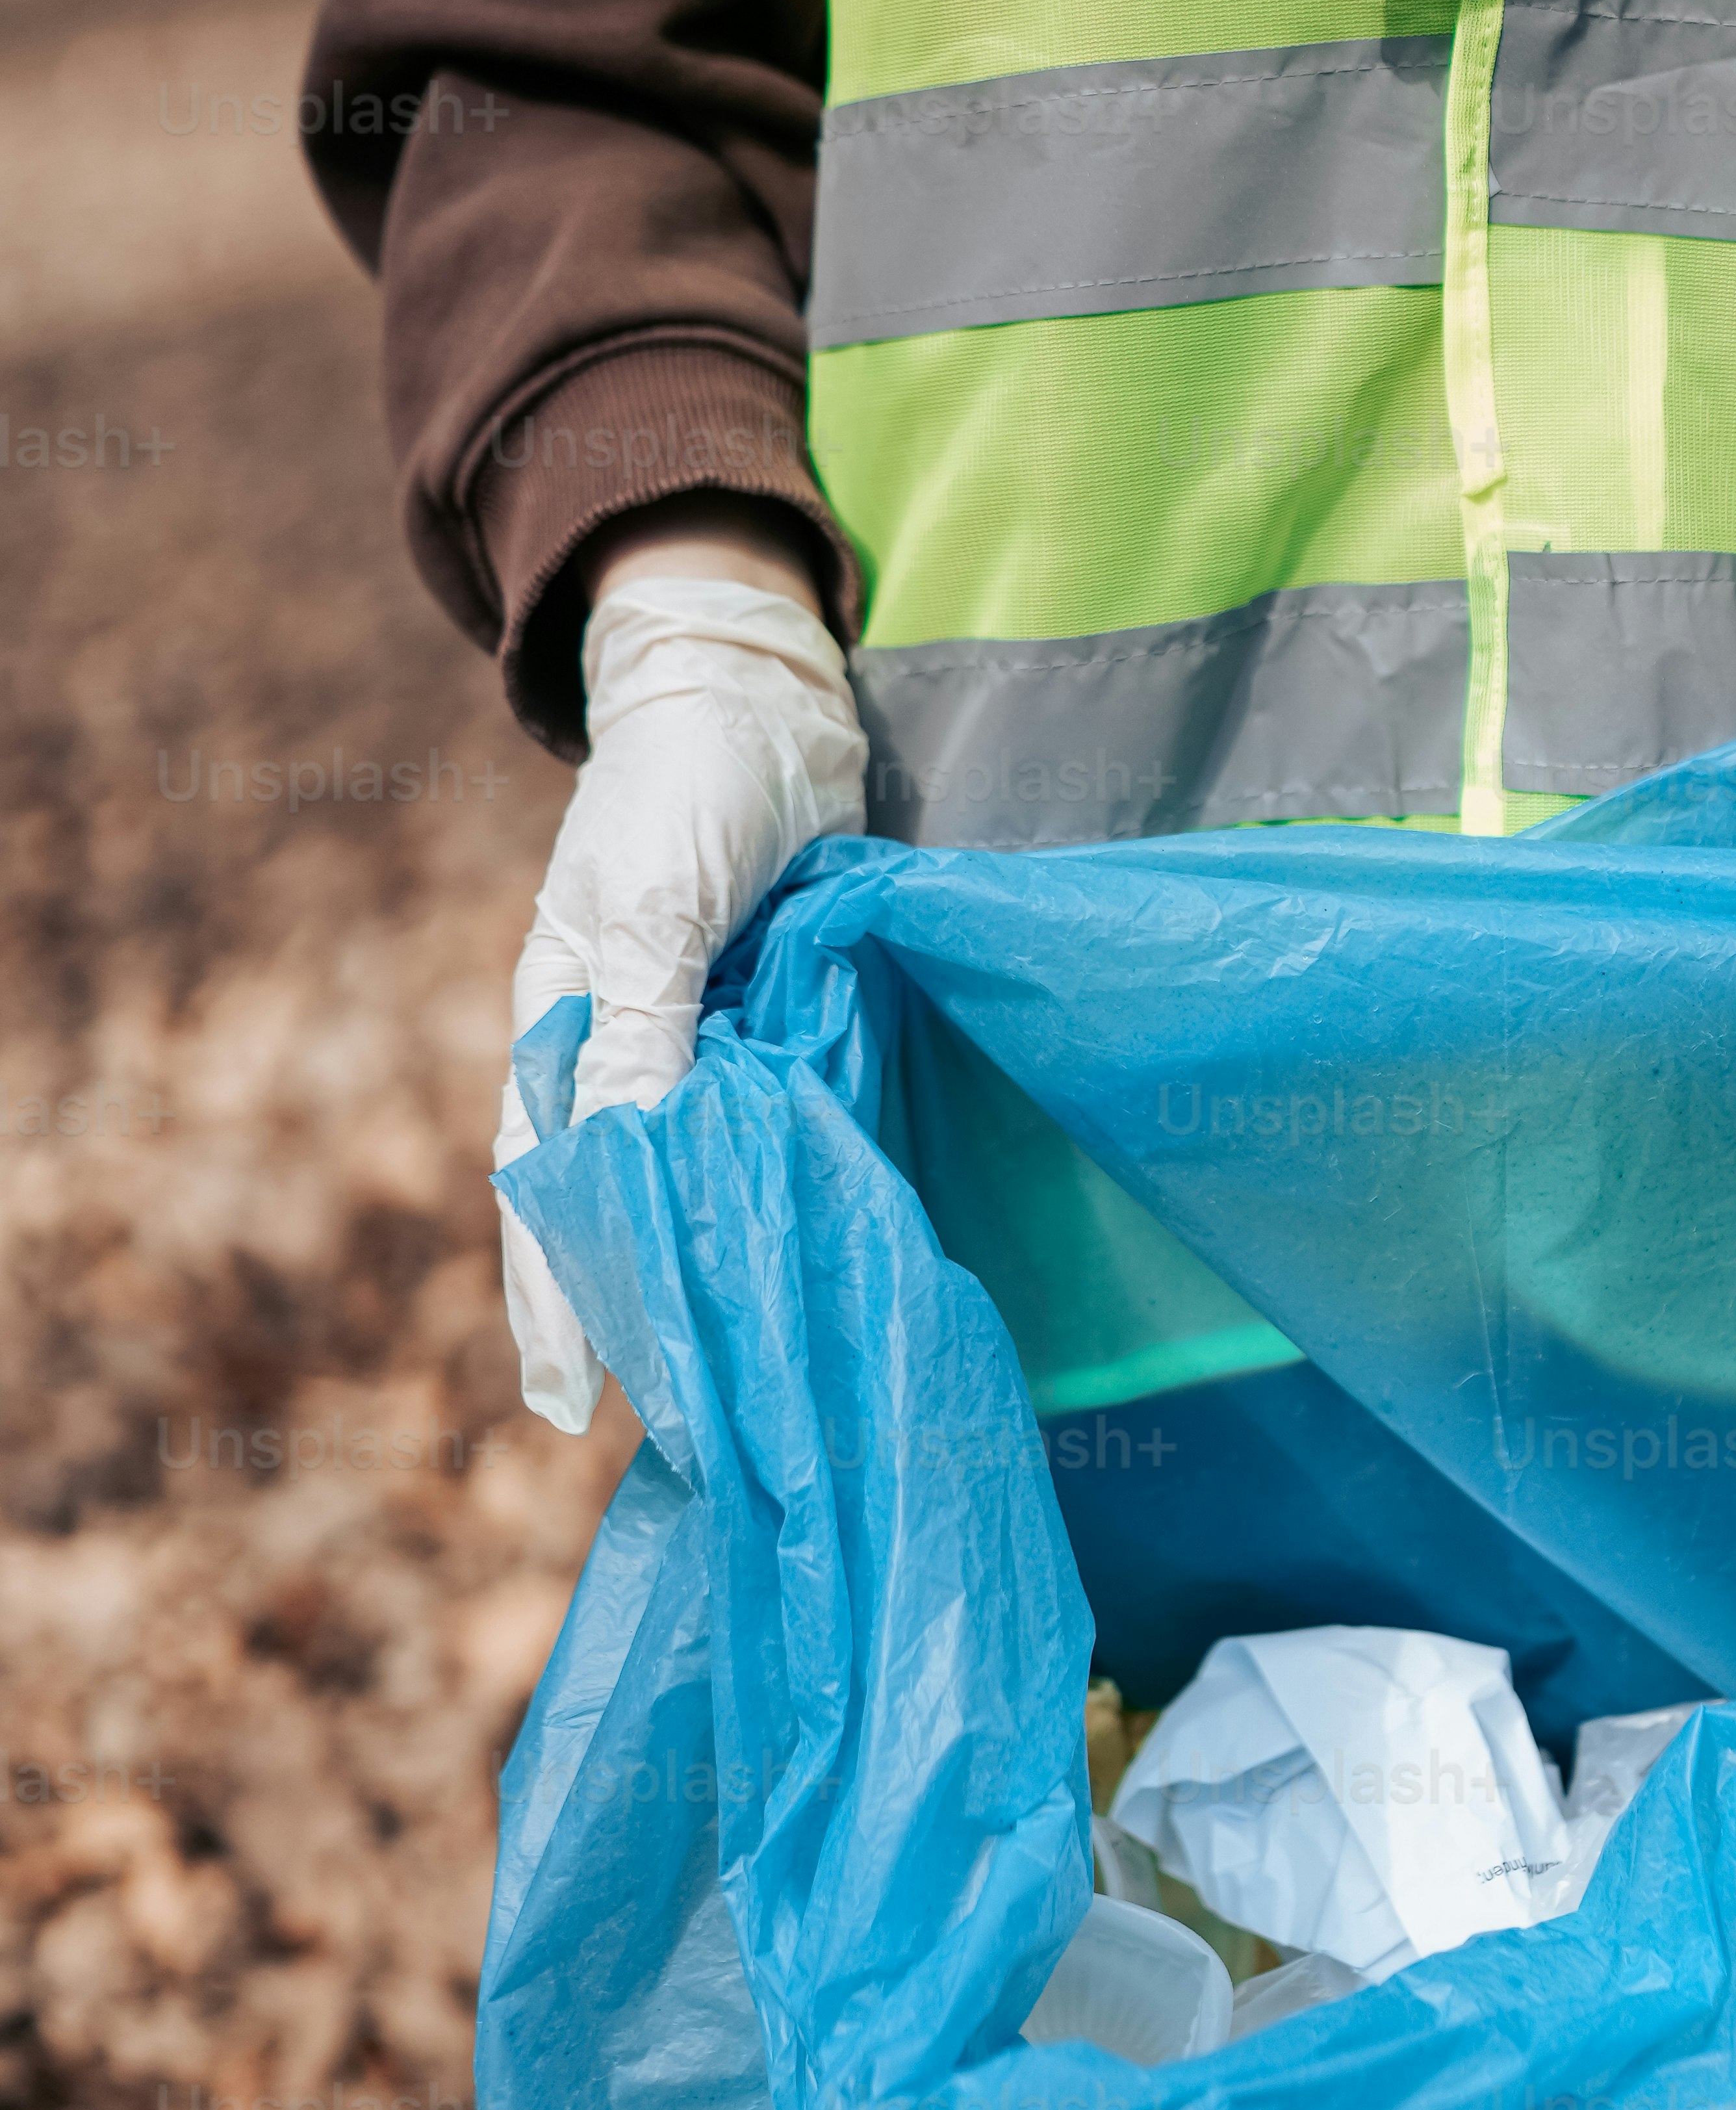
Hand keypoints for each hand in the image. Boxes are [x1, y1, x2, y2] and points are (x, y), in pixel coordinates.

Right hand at [494, 515, 867, 1428]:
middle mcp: (626, 1047)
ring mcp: (702, 1038)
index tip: (574, 1405)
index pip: (549, 1190)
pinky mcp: (776, 1020)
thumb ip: (639, 1043)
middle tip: (687, 1418)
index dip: (561, 1297)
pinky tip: (812, 1253)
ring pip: (698, 1174)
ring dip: (717, 1257)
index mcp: (565, 1028)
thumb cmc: (686, 789)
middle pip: (622, 1201)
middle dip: (643, 1303)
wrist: (765, 691)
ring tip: (746, 1367)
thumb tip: (619, 1173)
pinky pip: (772, 1123)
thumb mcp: (651, 918)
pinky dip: (783, 1186)